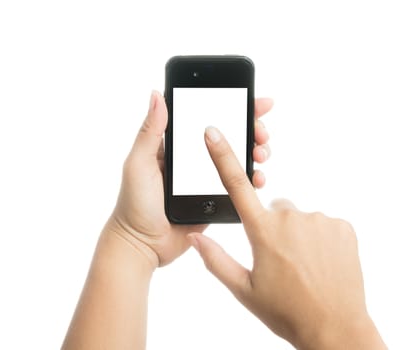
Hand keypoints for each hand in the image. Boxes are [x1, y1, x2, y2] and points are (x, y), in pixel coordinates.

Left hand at [107, 91, 273, 267]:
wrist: (143, 245)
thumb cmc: (134, 203)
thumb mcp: (139, 163)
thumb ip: (150, 131)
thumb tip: (156, 94)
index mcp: (178, 145)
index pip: (208, 118)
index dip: (233, 107)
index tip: (255, 101)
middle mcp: (195, 158)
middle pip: (230, 136)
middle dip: (251, 129)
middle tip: (261, 132)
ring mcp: (207, 179)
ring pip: (238, 159)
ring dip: (255, 152)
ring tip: (261, 154)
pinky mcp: (216, 199)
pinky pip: (238, 185)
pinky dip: (252, 179)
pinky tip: (258, 178)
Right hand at [188, 127, 386, 349]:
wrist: (335, 328)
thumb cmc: (287, 312)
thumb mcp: (244, 290)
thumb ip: (216, 260)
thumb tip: (196, 238)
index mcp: (263, 232)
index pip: (236, 186)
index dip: (222, 156)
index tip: (213, 133)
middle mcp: (291, 218)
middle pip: (275, 209)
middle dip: (273, 226)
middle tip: (281, 259)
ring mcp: (319, 220)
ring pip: (299, 218)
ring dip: (298, 234)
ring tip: (304, 265)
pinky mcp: (341, 226)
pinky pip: (322, 223)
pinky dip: (320, 238)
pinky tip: (322, 262)